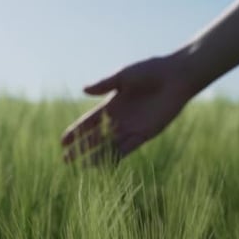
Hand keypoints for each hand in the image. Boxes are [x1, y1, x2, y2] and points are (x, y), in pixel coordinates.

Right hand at [61, 55, 197, 164]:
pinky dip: (114, 157)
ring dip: (94, 156)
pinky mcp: (145, 134)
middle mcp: (119, 119)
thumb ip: (104, 84)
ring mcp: (131, 128)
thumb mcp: (124, 76)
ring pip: (109, 146)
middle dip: (81, 148)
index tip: (62, 141)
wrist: (177, 76)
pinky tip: (102, 166)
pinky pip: (127, 149)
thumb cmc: (151, 71)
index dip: (76, 131)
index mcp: (112, 104)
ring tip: (80, 167)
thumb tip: (83, 90)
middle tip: (65, 160)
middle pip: (96, 137)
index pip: (89, 122)